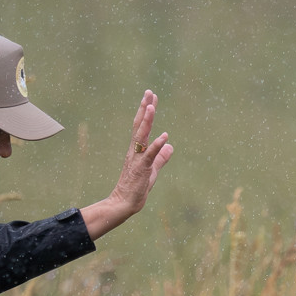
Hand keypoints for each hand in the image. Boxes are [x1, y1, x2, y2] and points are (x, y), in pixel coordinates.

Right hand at [79, 90, 173, 240]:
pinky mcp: (141, 169)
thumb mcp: (153, 169)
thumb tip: (170, 145)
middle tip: (149, 92)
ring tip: (152, 107)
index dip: (146, 111)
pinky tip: (164, 136)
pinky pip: (149, 155)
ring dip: (147, 121)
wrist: (125, 203)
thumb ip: (161, 157)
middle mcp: (135, 151)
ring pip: (141, 136)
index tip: (151, 97)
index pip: (142, 126)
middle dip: (145, 108)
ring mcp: (137, 159)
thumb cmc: (137, 187)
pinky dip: (156, 145)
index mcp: (138, 149)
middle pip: (139, 125)